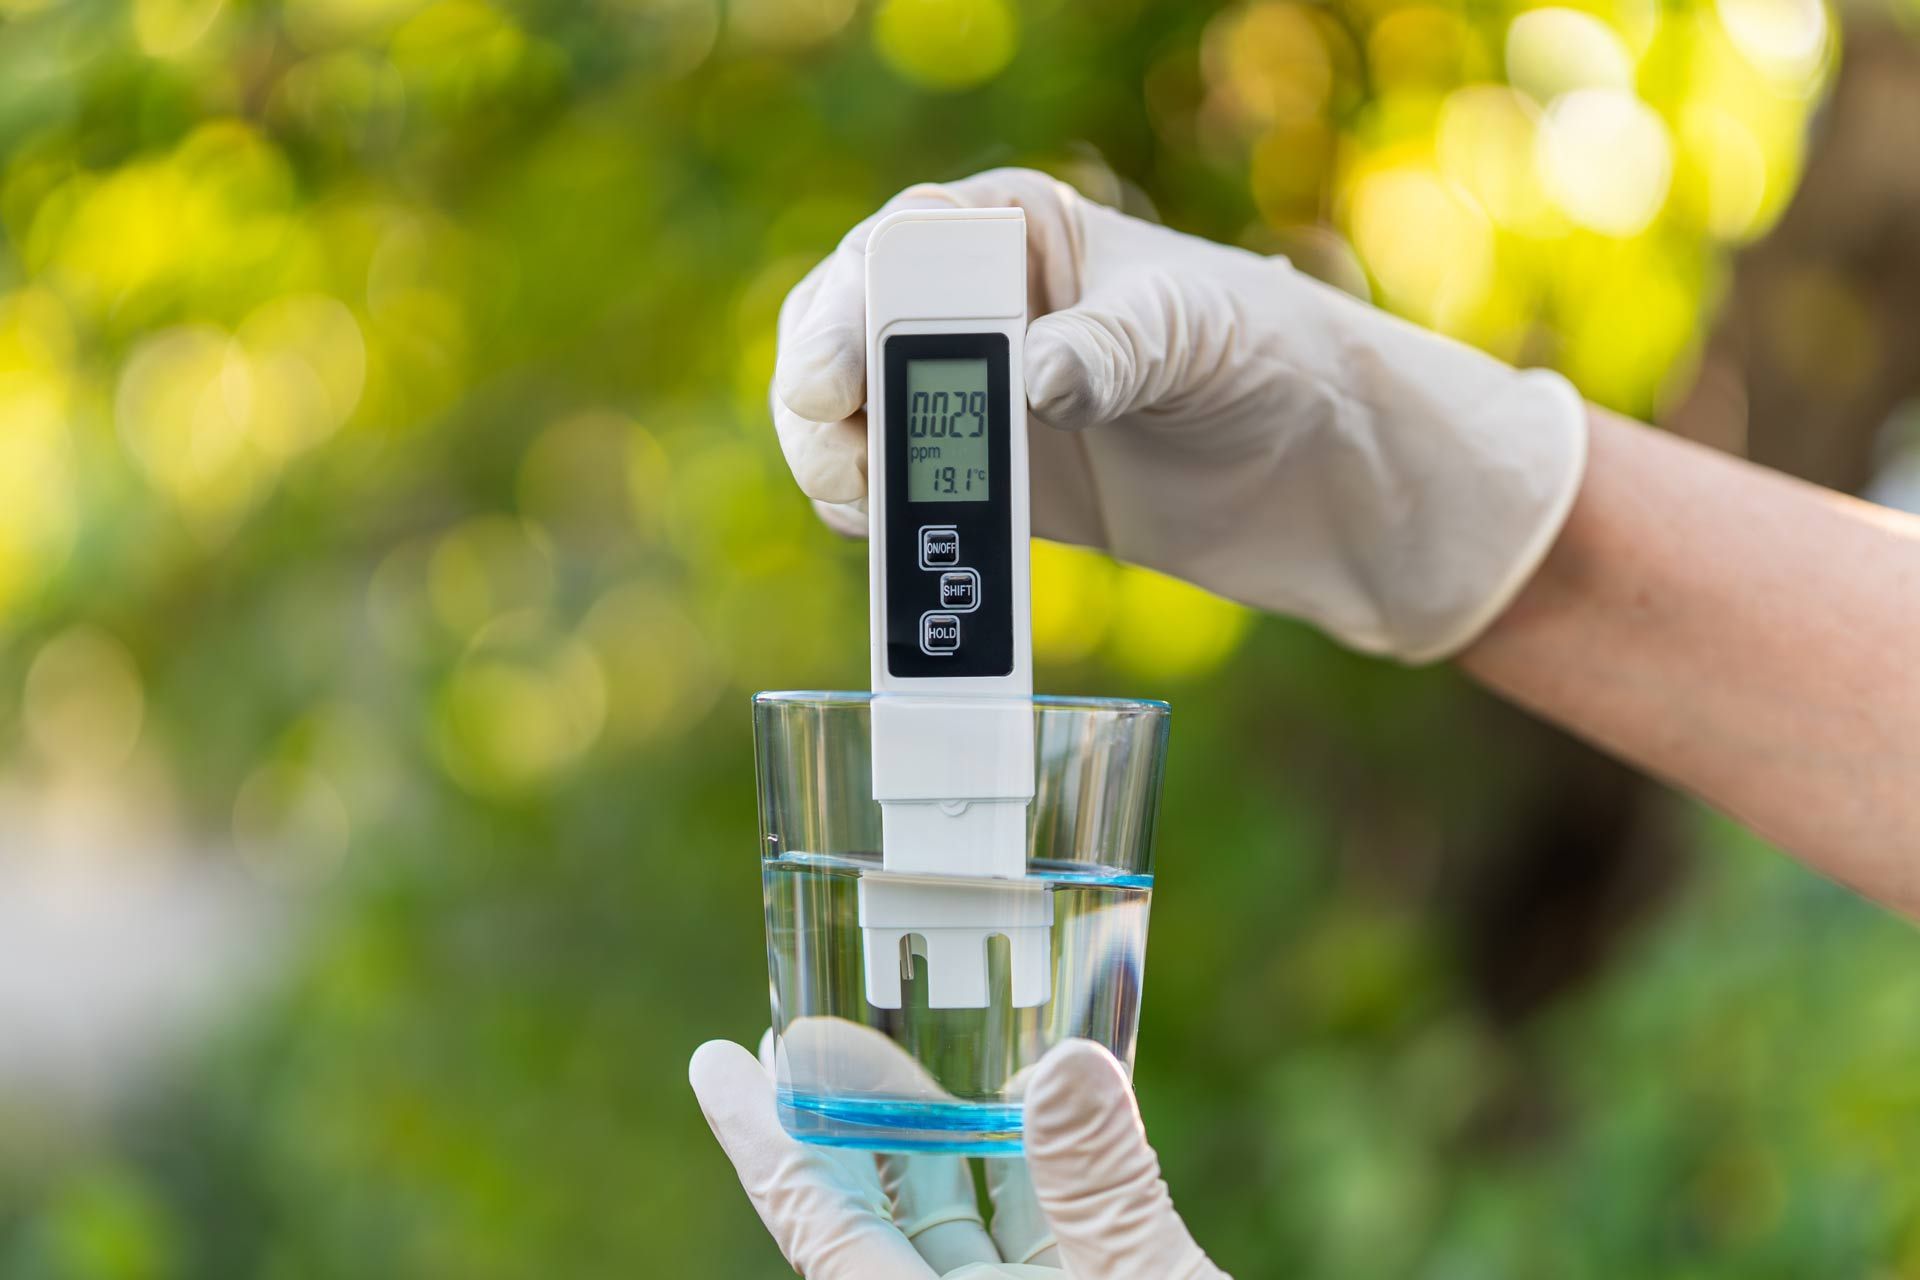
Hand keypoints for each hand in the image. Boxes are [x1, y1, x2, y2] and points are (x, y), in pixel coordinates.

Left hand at [689, 1031, 1227, 1278]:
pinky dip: (1018, 1188)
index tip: (716, 1065)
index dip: (761, 1140)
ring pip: (947, 1239)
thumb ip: (1106, 1192)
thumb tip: (1067, 1063)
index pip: (818, 1224)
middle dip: (850, 1126)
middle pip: (871, 1222)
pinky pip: (1020, 1255)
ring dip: (936, 1150)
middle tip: (820, 1037)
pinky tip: (1034, 1126)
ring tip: (917, 1057)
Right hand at [771, 167, 1585, 661]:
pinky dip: (886, 524)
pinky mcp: (1002, 488)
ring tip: (873, 510)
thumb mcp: (1197, 333)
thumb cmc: (1281, 361)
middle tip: (844, 459)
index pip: (902, 249)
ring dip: (842, 464)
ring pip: (860, 420)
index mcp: (1022, 235)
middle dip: (823, 394)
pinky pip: (910, 500)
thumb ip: (1112, 347)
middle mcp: (987, 312)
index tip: (839, 379)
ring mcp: (986, 404)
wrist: (1339, 486)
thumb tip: (1030, 382)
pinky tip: (902, 546)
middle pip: (850, 334)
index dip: (849, 309)